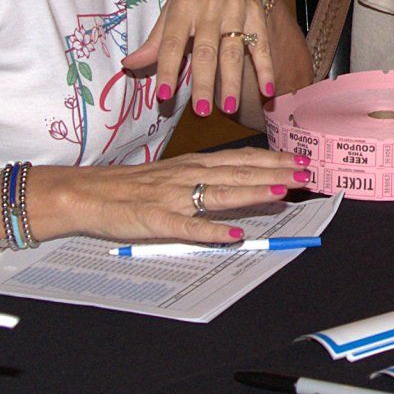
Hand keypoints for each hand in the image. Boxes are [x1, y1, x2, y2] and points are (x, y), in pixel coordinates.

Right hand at [45, 147, 313, 244]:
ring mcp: (172, 197)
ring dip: (251, 192)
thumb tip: (248, 182)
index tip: (303, 160)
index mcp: (194, 164)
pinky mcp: (155, 220)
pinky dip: (210, 230)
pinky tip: (233, 234)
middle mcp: (188, 175)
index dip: (274, 159)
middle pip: (238, 172)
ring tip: (281, 192)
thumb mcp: (176, 174)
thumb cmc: (134, 187)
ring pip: (219, 193)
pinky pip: (186, 226)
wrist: (86, 194)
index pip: (242, 159)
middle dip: (275, 171)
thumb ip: (209, 177)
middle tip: (307, 173)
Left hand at [123, 0, 274, 117]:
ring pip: (234, 50)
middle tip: (202, 111)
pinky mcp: (256, 13)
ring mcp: (236, 11)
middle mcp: (209, 9)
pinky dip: (265, 67)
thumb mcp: (172, 7)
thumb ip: (155, 40)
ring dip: (233, 81)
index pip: (171, 44)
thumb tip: (129, 65)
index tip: (163, 96)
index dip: (166, 69)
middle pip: (206, 51)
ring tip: (230, 107)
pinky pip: (262, 44)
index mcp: (182, 8)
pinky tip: (267, 89)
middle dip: (205, 82)